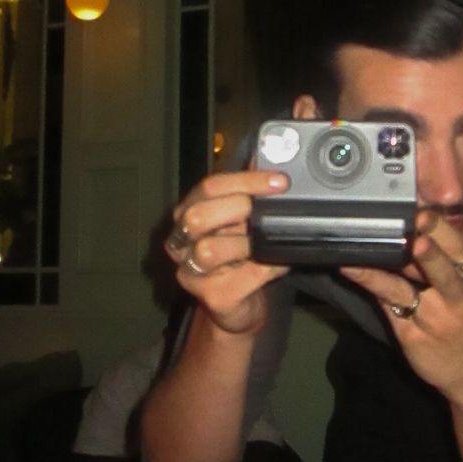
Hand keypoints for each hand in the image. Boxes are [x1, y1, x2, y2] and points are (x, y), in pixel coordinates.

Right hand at [164, 170, 289, 334]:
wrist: (238, 306)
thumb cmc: (238, 257)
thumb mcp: (241, 220)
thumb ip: (249, 192)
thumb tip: (273, 155)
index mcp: (188, 212)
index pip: (209, 188)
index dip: (245, 181)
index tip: (279, 181)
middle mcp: (181, 241)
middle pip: (198, 216)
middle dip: (238, 208)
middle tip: (267, 211)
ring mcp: (190, 272)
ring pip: (210, 250)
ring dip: (248, 243)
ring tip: (268, 241)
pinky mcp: (211, 298)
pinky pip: (243, 277)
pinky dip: (270, 267)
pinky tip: (281, 261)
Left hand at [340, 214, 462, 410]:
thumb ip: (452, 260)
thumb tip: (416, 223)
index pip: (457, 247)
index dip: (439, 229)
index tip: (422, 212)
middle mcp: (457, 296)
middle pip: (437, 267)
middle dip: (424, 250)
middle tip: (409, 229)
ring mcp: (434, 318)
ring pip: (402, 289)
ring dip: (378, 273)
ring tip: (357, 259)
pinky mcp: (412, 336)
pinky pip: (388, 308)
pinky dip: (370, 289)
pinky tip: (352, 275)